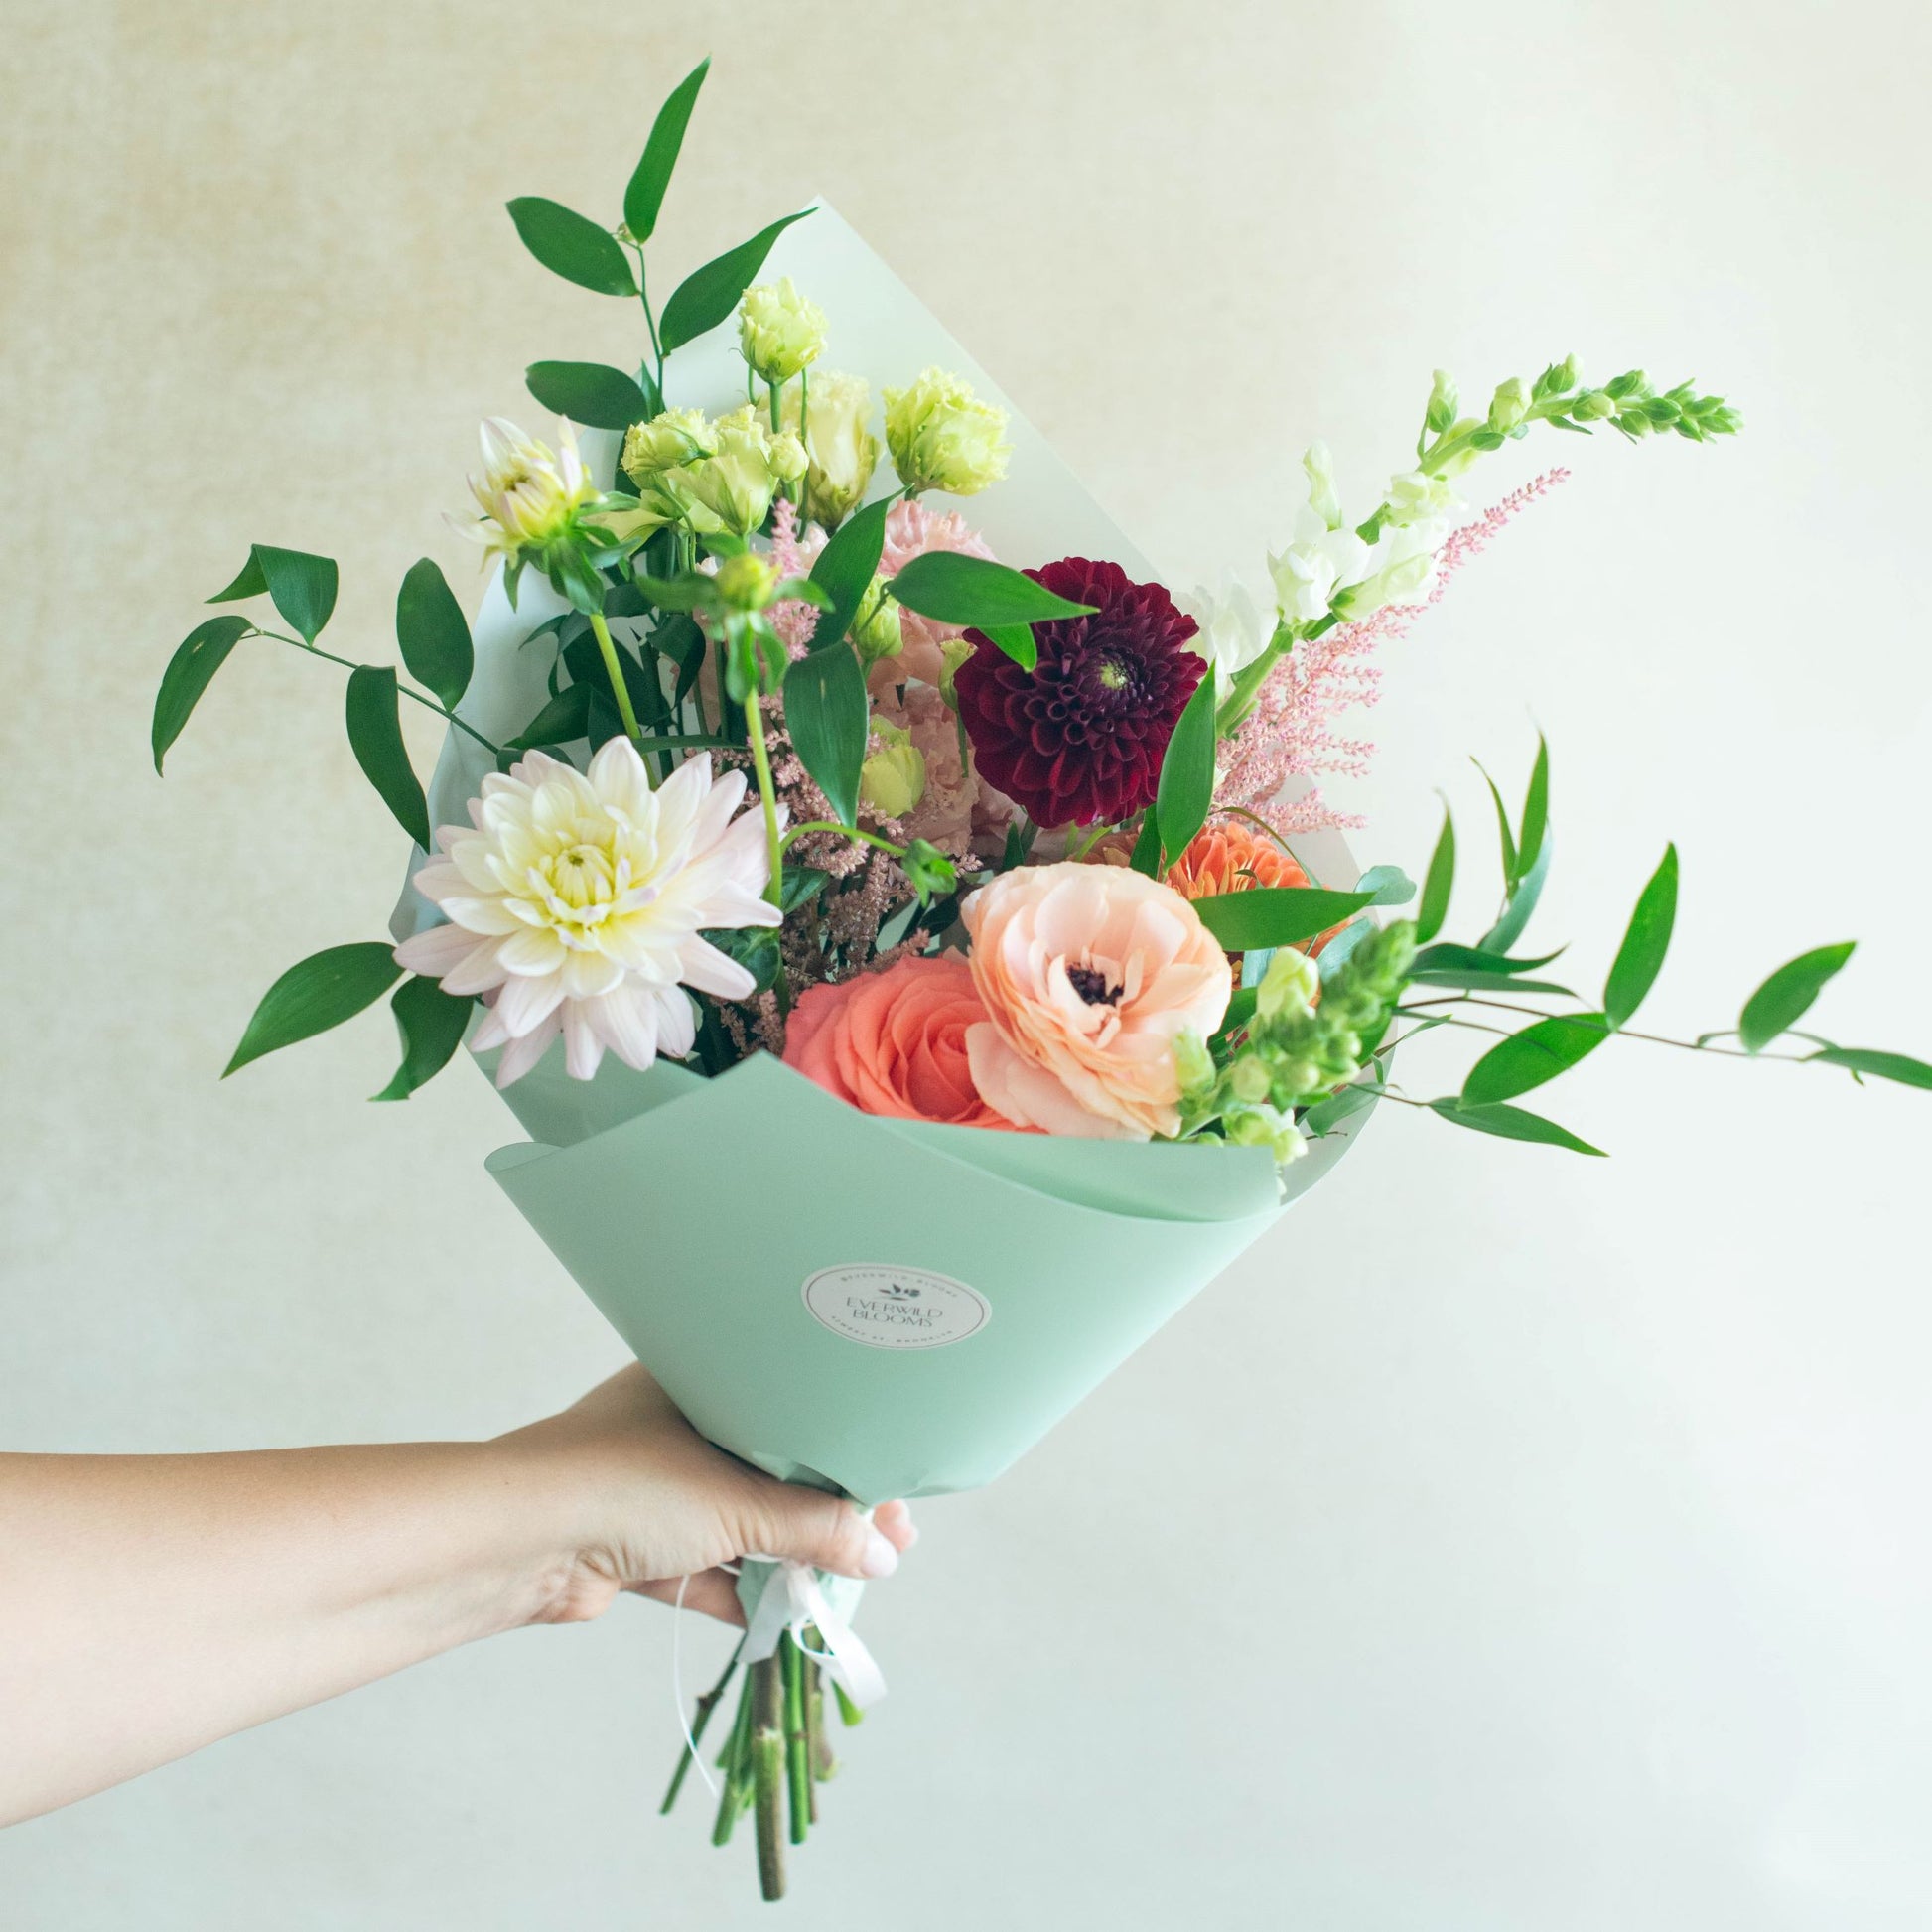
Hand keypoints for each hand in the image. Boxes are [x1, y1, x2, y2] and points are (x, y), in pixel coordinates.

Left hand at [495, 1364, 916, 1625]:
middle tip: (888, 1546)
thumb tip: (882, 1555)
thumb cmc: (625, 1481)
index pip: (793, 1412)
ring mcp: (654, 1493)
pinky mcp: (635, 1551)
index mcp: (701, 1382)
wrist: (518, 1539)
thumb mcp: (737, 1498)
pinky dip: (747, 1591)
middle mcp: (677, 1429)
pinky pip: (707, 1569)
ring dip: (791, 1558)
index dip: (846, 1452)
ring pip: (741, 1526)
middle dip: (828, 1515)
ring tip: (851, 1583)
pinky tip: (792, 1613)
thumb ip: (814, 1528)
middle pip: (773, 1474)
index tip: (893, 1490)